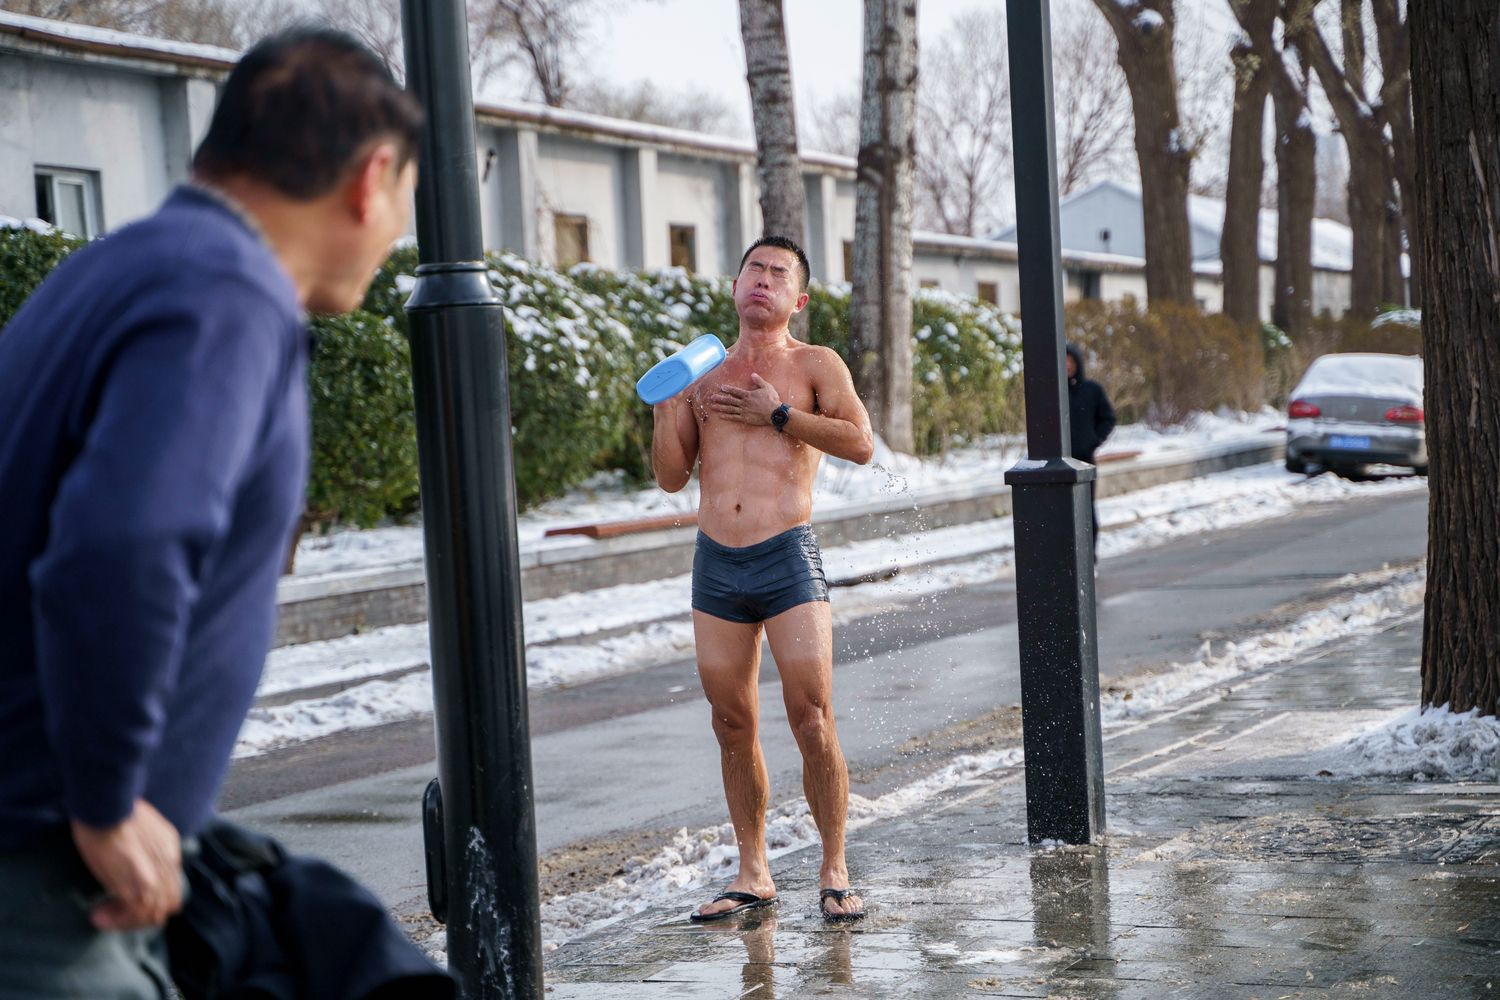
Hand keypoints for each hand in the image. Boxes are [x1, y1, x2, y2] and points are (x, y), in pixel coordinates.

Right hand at [70, 799, 182, 930]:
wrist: (107, 806)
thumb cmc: (115, 810)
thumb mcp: (142, 827)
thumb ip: (146, 847)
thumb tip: (131, 863)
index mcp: (170, 849)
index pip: (172, 884)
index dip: (153, 898)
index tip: (129, 900)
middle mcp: (168, 865)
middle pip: (168, 903)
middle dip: (142, 915)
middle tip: (117, 914)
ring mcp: (154, 877)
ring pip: (152, 913)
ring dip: (127, 921)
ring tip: (103, 917)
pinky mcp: (137, 885)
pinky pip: (134, 913)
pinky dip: (117, 920)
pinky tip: (99, 916)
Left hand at [710, 373, 781, 425]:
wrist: (774, 413)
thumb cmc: (772, 399)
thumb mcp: (766, 387)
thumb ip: (759, 381)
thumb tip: (753, 374)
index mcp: (748, 395)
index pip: (736, 391)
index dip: (728, 389)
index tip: (721, 388)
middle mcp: (744, 403)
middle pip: (729, 400)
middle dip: (720, 398)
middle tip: (711, 398)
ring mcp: (744, 411)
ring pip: (729, 409)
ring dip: (720, 408)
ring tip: (712, 407)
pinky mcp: (745, 419)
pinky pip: (734, 418)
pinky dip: (727, 417)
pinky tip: (721, 416)